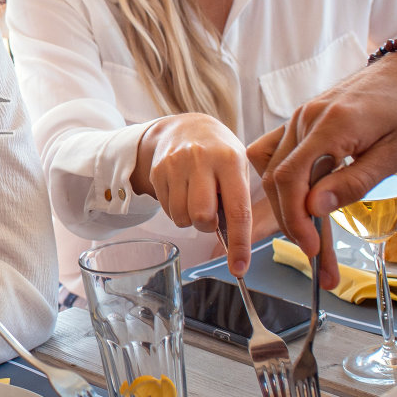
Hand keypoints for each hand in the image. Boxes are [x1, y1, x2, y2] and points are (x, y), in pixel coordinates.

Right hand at [133, 114, 254, 275]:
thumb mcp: (238, 167)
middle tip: (211, 212)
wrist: (185, 127)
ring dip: (190, 219)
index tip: (239, 269)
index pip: (237, 211)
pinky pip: (167, 210)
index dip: (239, 244)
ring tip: (195, 199)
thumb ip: (239, 199)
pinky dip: (176, 210)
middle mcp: (201, 160)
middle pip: (202, 217)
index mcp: (230, 160)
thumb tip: (233, 244)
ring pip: (181, 217)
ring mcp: (175, 164)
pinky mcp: (157, 171)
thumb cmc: (220, 154)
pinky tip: (182, 193)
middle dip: (207, 225)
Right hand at [247, 53, 396, 284]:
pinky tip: (294, 198)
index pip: (292, 179)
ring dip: (287, 205)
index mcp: (331, 125)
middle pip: (278, 178)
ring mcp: (300, 117)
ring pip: (274, 169)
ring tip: (310, 233)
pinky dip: (280, 179)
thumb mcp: (394, 155)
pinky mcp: (301, 120)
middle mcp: (306, 118)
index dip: (295, 219)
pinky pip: (275, 151)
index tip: (312, 248)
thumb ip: (353, 182)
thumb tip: (314, 208)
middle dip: (292, 222)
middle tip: (316, 255)